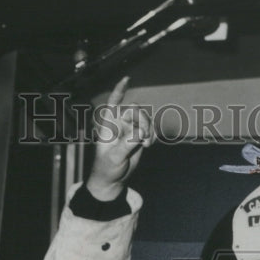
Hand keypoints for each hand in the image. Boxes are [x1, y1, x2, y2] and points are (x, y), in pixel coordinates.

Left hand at [86, 77, 154, 200]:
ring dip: (149, 129)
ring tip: (147, 144)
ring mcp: (130, 130)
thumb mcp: (114, 157)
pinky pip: (150, 129)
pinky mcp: (139, 138)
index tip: (127, 79)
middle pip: (135, 111)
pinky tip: (149, 144)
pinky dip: (153, 134)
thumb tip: (141, 133)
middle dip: (143, 121)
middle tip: (144, 137)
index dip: (119, 91)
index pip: (113, 104)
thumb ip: (127, 144)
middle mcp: (119, 124)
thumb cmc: (107, 168)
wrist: (112, 180)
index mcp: (109, 125)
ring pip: (145, 119)